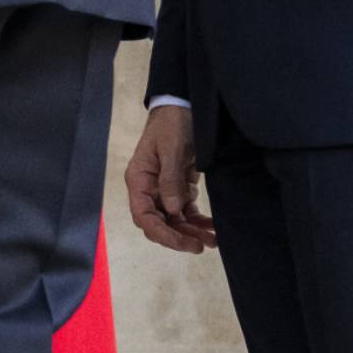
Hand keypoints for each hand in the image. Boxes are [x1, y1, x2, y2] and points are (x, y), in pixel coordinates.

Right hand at [125, 105, 216, 253]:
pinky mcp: (178, 188)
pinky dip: (199, 221)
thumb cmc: (172, 124)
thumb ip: (170, 180)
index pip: (144, 216)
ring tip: (213, 241)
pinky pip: (186, 211)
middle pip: (159, 223)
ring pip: (174, 220)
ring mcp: (163, 190)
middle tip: (201, 246)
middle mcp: (148, 189)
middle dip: (179, 237)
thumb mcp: (171, 149)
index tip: (183, 243)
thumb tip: (171, 211)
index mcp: (139, 180)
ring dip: (191, 232)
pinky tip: (213, 228)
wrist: (183, 106)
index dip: (162, 233)